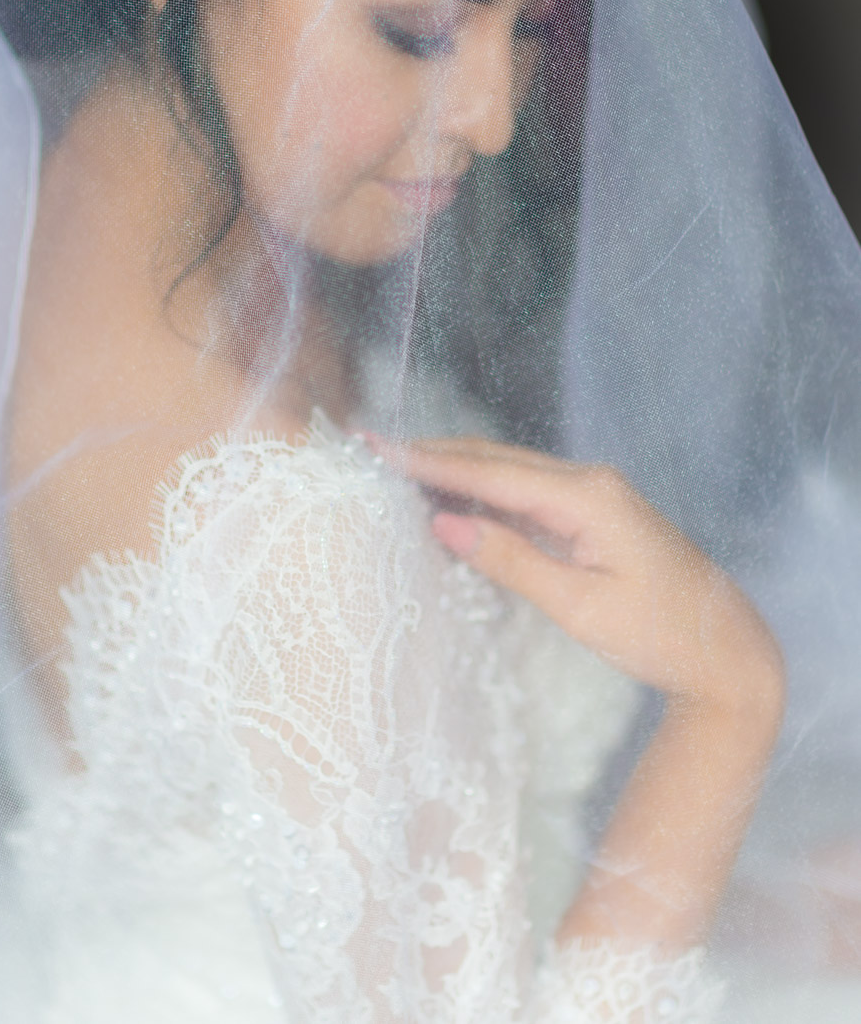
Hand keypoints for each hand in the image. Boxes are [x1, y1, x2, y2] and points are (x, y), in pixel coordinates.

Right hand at [386, 435, 783, 725]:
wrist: (725, 649)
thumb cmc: (657, 634)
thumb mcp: (578, 605)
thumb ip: (509, 560)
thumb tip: (443, 521)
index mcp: (587, 496)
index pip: (490, 472)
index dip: (427, 460)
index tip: (374, 446)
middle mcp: (589, 481)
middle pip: (495, 459)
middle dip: (431, 452)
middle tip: (369, 445)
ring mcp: (593, 495)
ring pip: (509, 471)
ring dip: (454, 467)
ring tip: (394, 465)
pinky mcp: (594, 514)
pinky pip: (527, 492)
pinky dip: (484, 489)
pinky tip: (451, 494)